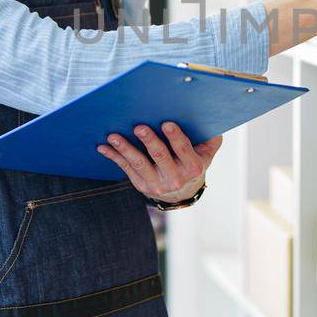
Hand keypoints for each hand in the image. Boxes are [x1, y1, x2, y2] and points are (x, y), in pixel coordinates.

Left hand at [96, 121, 222, 202]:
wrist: (182, 194)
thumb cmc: (193, 165)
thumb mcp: (206, 156)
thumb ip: (210, 141)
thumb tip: (212, 122)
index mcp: (192, 168)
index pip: (184, 151)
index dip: (175, 138)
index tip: (166, 123)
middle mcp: (175, 178)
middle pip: (160, 157)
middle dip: (149, 141)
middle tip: (139, 126)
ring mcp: (156, 184)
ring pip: (139, 164)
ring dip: (125, 149)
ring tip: (114, 136)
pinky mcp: (141, 185)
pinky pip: (126, 169)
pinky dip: (114, 157)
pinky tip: (103, 147)